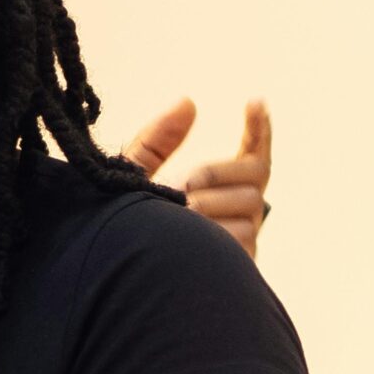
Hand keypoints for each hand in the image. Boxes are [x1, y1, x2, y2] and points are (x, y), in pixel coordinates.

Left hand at [122, 97, 272, 257]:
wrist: (115, 272)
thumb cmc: (126, 221)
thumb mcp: (134, 174)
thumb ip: (158, 140)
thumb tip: (188, 101)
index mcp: (221, 188)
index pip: (254, 154)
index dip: (259, 128)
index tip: (253, 101)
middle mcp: (240, 210)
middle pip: (256, 174)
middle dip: (215, 173)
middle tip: (181, 184)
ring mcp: (245, 237)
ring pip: (249, 205)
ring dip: (208, 204)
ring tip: (174, 215)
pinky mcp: (241, 266)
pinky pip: (242, 238)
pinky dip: (212, 231)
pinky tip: (186, 236)